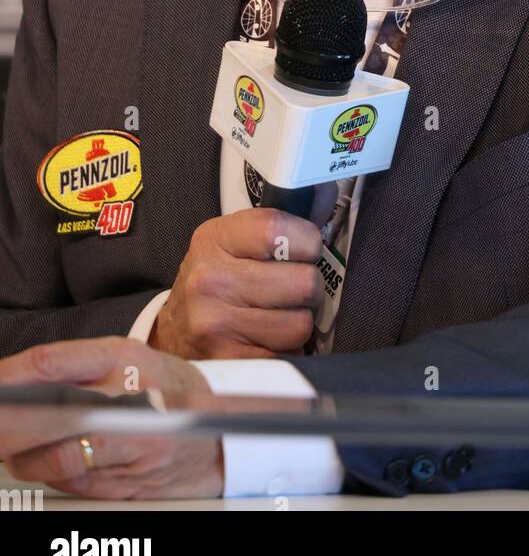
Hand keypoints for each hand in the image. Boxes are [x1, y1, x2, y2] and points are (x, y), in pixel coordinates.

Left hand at [0, 336, 223, 499]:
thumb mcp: (134, 359)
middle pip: (50, 413)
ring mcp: (133, 446)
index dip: (9, 376)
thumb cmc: (171, 392)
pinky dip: (49, 475)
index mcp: (128, 359)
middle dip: (10, 422)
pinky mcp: (129, 483)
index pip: (53, 363)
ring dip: (23, 456)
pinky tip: (42, 463)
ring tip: (10, 447)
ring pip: (56, 457)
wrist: (221, 436)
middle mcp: (133, 399)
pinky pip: (73, 483)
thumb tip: (17, 382)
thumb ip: (79, 367)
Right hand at [150, 203, 330, 359]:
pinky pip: (288, 356)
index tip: (305, 249)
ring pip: (301, 324)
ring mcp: (217, 325)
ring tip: (278, 316)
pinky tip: (269, 340)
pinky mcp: (228, 363)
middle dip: (309, 287)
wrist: (173, 334)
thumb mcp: (231, 241)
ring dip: (299, 323)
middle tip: (293, 290)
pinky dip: (288, 351)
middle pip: (303, 281)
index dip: (308, 240)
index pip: (277, 229)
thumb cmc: (215, 281)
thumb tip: (329, 193)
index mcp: (215, 239)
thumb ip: (278, 223)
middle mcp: (211, 280)